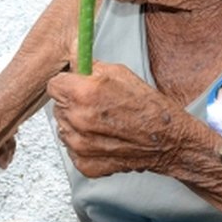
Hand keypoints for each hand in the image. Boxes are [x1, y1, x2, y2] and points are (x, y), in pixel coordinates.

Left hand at [46, 63, 181, 177]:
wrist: (167, 140)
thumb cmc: (148, 107)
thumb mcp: (120, 73)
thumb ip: (89, 65)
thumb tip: (73, 58)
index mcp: (84, 94)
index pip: (53, 85)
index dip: (66, 83)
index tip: (74, 86)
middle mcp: (79, 120)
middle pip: (58, 106)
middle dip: (72, 103)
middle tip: (95, 105)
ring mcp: (80, 145)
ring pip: (63, 128)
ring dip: (76, 125)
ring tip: (101, 123)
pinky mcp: (85, 163)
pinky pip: (72, 149)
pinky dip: (84, 144)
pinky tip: (103, 138)